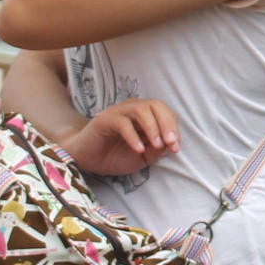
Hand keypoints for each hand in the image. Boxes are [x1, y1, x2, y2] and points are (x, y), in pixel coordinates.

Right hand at [61, 98, 180, 176]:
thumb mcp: (142, 157)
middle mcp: (133, 109)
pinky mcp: (104, 120)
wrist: (88, 160)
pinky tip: (138, 149)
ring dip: (153, 127)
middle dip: (167, 124)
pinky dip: (133, 136)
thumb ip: (156, 151)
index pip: (166, 113)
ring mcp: (118, 112)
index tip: (176, 148)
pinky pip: (122, 123)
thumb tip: (170, 145)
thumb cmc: (115, 155)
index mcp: (145, 115)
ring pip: (141, 109)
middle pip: (156, 105)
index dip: (174, 128)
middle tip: (171, 143)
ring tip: (157, 145)